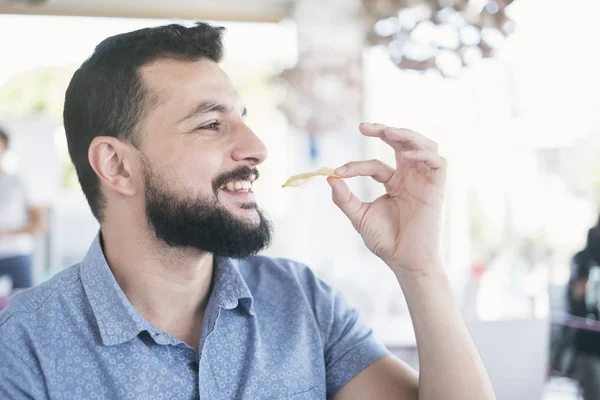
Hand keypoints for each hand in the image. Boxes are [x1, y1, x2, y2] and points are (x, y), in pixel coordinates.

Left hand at [328, 123, 446, 274]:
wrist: (404, 262)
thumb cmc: (385, 241)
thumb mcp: (359, 217)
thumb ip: (345, 198)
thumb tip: (329, 177)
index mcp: (394, 183)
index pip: (375, 165)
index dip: (356, 166)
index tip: (338, 172)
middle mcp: (410, 178)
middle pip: (403, 143)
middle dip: (385, 130)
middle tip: (364, 127)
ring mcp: (424, 182)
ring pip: (424, 146)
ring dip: (407, 135)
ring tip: (388, 132)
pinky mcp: (436, 190)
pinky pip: (439, 164)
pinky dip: (424, 155)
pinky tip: (406, 156)